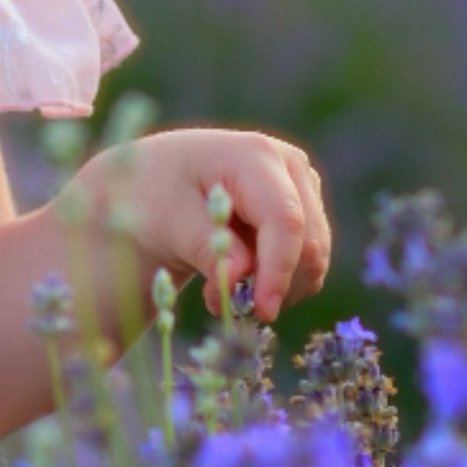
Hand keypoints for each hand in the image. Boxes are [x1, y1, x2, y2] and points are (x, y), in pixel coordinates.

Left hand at [76, 128, 329, 320]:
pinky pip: (307, 259)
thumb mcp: (168, 222)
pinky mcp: (303, 208)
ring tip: (216, 287)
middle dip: (273, 283)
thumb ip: (206, 247)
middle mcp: (289, 165)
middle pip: (308, 241)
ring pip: (313, 255)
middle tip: (217, 300)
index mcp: (255, 155)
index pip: (285, 219)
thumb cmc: (156, 196)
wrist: (153, 185)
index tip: (263, 311)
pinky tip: (234, 276)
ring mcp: (301, 185)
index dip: (279, 269)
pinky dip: (276, 280)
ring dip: (272, 285)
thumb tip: (239, 275)